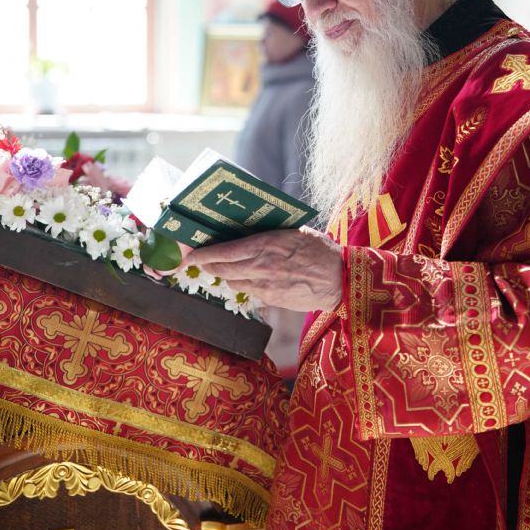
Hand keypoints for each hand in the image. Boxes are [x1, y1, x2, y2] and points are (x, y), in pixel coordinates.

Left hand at [183, 227, 342, 311]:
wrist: (339, 279)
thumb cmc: (320, 250)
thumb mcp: (294, 232)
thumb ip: (271, 234)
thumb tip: (252, 229)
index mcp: (265, 244)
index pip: (224, 251)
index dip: (203, 254)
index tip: (191, 254)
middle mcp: (260, 266)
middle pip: (221, 270)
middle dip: (207, 266)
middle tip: (200, 262)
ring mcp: (264, 285)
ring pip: (232, 282)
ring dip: (225, 276)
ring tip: (226, 269)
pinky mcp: (271, 299)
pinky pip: (249, 291)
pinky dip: (245, 284)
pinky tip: (251, 278)